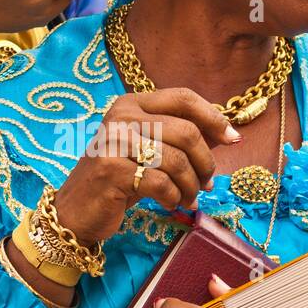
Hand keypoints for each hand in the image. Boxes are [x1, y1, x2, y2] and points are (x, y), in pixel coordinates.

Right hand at [52, 88, 241, 246]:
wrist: (75, 210)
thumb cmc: (118, 178)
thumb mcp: (148, 150)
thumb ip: (181, 137)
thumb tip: (228, 133)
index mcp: (132, 103)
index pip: (183, 98)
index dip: (214, 117)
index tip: (233, 139)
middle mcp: (121, 117)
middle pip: (186, 132)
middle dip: (205, 162)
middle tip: (207, 183)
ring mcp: (114, 143)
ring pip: (177, 161)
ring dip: (191, 186)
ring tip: (188, 198)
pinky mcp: (111, 171)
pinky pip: (162, 183)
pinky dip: (174, 197)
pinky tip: (170, 203)